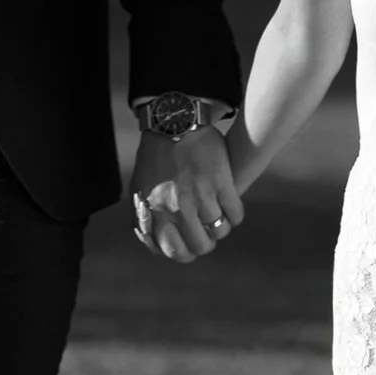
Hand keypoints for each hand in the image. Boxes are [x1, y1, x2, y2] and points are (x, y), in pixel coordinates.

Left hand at [128, 123, 243, 261]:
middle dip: (206, 241)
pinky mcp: (221, 181)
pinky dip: (235, 213)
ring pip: (221, 231)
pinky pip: (236, 214)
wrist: (173, 121)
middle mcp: (177, 208)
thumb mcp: (139, 190)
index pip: (174, 252)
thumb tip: (155, 248)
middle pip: (202, 246)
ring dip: (221, 225)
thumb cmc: (154, 158)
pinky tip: (229, 203)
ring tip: (217, 212)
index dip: (186, 252)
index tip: (190, 244)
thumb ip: (144, 221)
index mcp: (155, 213)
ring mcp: (201, 195)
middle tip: (206, 229)